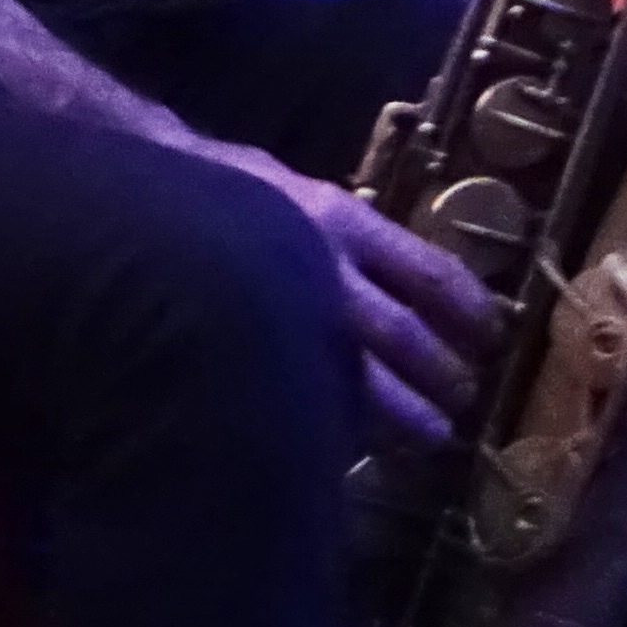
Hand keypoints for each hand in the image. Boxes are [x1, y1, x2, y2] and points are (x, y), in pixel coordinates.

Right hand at [188, 139, 492, 443]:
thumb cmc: (221, 194)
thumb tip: (405, 279)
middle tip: (463, 403)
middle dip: (439, 371)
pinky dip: (331, 413)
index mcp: (341, 220)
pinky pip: (300, 384)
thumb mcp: (294, 195)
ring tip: (431, 435)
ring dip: (401, 408)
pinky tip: (349, 435)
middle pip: (401, 331)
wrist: (134, 190)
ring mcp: (279, 303)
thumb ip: (344, 234)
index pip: (428, 270)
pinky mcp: (246, 337)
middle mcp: (319, 262)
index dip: (468, 307)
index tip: (492, 335)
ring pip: (357, 371)